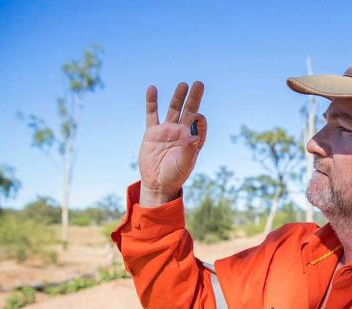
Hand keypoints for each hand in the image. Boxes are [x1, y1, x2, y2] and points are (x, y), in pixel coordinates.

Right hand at [138, 81, 206, 206]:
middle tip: (198, 83)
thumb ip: (189, 151)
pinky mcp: (152, 132)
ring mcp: (167, 130)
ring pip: (173, 109)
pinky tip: (152, 89)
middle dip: (193, 98)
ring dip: (177, 97)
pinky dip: (152, 102)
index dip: (200, 119)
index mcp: (193, 139)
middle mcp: (181, 132)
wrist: (157, 182)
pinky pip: (152, 114)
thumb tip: (194, 137)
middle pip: (188, 110)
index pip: (199, 123)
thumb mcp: (184, 164)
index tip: (197, 117)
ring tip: (183, 85)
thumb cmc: (175, 175)